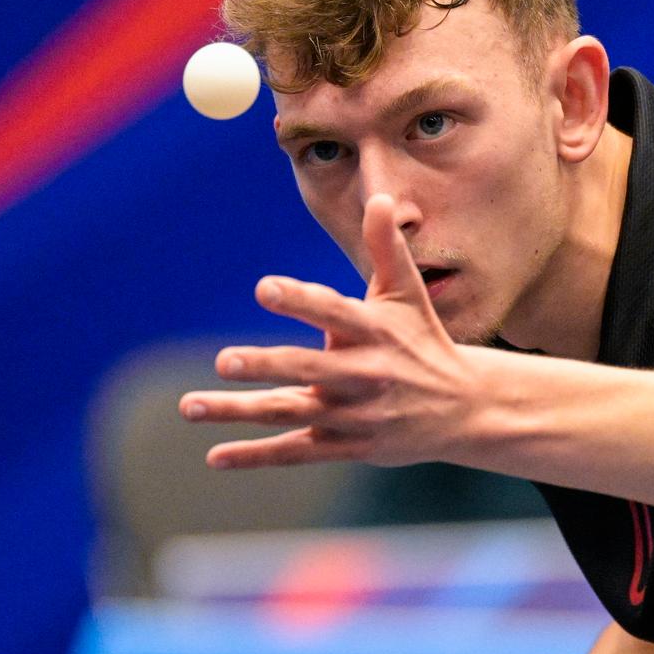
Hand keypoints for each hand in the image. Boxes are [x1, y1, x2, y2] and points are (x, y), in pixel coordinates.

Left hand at [180, 193, 480, 467]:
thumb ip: (388, 248)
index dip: (300, 300)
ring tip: (189, 405)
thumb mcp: (409, 294)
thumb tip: (381, 197)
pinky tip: (215, 455)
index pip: (334, 312)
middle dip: (267, 365)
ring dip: (240, 410)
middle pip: (308, 369)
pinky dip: (256, 454)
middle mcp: (364, 375)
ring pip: (291, 412)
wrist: (464, 409)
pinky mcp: (347, 446)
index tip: (263, 288)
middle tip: (224, 360)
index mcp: (375, 331)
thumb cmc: (424, 341)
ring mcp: (354, 414)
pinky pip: (296, 452)